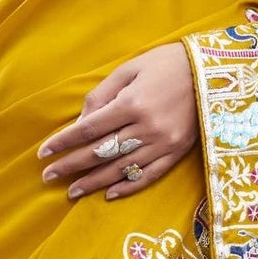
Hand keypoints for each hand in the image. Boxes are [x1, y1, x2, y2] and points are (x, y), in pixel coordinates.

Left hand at [37, 42, 197, 201]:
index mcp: (132, 103)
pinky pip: (149, 176)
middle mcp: (147, 127)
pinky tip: (109, 194)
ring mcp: (163, 144)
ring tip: (72, 191)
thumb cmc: (166, 64)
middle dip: (72, 166)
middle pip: (101, 153)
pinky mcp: (177, 153)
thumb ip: (102, 96)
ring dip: (94, 182)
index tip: (44, 153)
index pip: (89, 129)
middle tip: (49, 176)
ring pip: (121, 169)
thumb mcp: (129, 69)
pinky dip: (128, 186)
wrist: (213, 72)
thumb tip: (79, 125)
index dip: (64, 142)